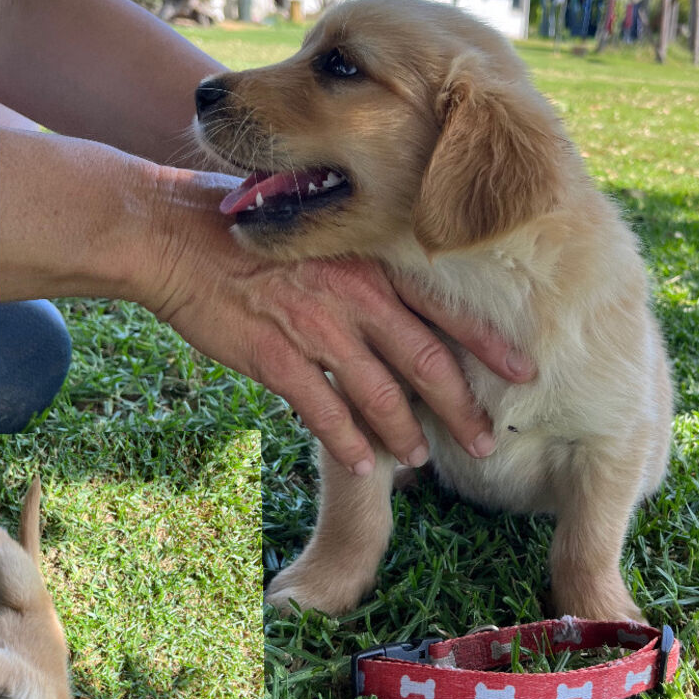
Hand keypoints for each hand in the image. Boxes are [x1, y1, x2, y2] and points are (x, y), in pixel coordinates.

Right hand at [146, 173, 537, 476]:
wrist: (174, 236)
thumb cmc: (247, 233)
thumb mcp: (319, 238)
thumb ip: (361, 272)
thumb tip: (394, 306)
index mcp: (369, 264)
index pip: (446, 309)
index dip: (489, 345)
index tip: (525, 372)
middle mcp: (354, 296)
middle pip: (428, 363)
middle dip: (463, 410)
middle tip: (488, 444)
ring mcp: (316, 329)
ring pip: (382, 396)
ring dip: (407, 436)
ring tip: (424, 461)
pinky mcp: (275, 358)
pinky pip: (325, 413)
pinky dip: (349, 444)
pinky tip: (365, 466)